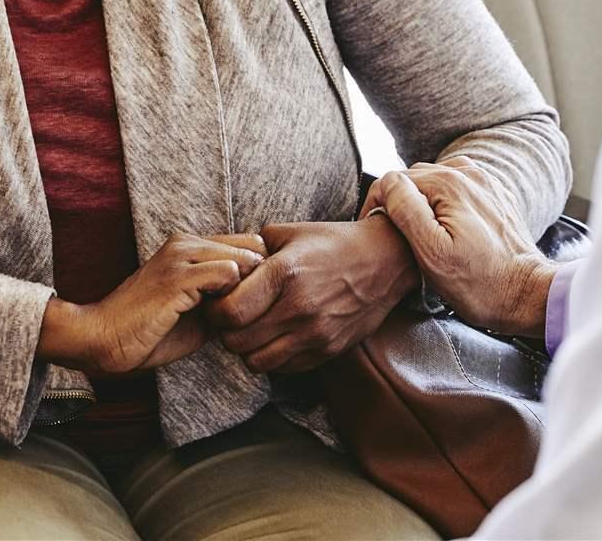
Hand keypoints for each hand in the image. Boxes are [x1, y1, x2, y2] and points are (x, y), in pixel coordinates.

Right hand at [38, 233, 266, 375]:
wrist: (104, 339)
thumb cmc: (150, 330)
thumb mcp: (196, 310)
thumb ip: (224, 297)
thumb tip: (263, 299)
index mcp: (188, 245)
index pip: (247, 243)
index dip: (262, 272)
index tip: (263, 301)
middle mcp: (185, 242)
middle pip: (252, 246)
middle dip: (263, 279)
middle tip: (259, 311)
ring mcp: (180, 257)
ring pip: (243, 257)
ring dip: (250, 290)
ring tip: (242, 318)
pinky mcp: (177, 277)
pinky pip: (227, 273)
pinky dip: (235, 298)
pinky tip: (225, 320)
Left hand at [207, 217, 419, 373]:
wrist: (386, 261)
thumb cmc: (334, 244)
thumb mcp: (290, 233)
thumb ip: (252, 250)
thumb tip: (223, 267)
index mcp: (285, 273)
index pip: (229, 312)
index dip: (215, 310)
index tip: (218, 302)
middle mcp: (299, 307)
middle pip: (237, 342)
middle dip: (227, 331)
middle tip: (232, 318)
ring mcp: (315, 333)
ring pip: (257, 362)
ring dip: (248, 349)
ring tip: (253, 330)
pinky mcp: (328, 350)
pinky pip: (284, 368)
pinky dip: (273, 357)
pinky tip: (277, 337)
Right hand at [375, 158, 556, 336]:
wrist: (528, 295)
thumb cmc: (480, 283)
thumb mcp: (431, 253)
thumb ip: (406, 211)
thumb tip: (388, 184)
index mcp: (450, 183)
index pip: (393, 180)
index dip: (377, 205)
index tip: (375, 232)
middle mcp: (470, 174)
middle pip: (415, 178)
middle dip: (399, 202)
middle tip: (394, 237)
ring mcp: (486, 184)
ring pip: (436, 181)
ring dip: (422, 201)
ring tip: (419, 233)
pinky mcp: (496, 197)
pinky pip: (459, 189)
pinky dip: (445, 202)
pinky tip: (445, 228)